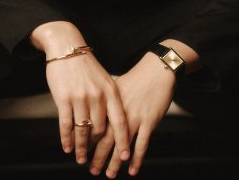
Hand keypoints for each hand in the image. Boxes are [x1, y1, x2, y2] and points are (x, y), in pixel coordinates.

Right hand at [30, 21, 130, 165]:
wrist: (67, 47)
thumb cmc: (86, 64)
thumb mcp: (104, 78)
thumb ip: (109, 98)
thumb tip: (114, 121)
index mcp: (110, 90)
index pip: (120, 120)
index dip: (123, 140)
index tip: (125, 156)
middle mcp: (97, 95)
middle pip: (100, 130)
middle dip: (98, 148)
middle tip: (95, 161)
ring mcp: (80, 97)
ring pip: (82, 131)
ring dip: (81, 148)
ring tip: (80, 158)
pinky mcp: (64, 98)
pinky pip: (66, 124)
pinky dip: (66, 139)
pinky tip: (66, 147)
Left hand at [90, 52, 175, 177]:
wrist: (157, 70)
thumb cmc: (137, 78)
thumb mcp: (115, 87)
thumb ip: (105, 102)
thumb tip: (92, 113)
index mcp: (109, 102)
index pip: (94, 125)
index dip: (87, 141)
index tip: (81, 152)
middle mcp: (119, 111)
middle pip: (105, 138)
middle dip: (98, 156)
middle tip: (91, 169)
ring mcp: (135, 117)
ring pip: (122, 145)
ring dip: (114, 162)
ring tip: (109, 174)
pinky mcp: (149, 121)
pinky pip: (142, 144)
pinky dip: (136, 159)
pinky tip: (132, 169)